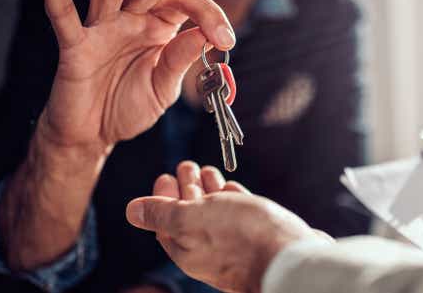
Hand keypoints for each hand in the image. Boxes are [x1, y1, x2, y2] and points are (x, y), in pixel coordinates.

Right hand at [32, 0, 234, 159]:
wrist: (93, 136)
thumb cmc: (126, 106)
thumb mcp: (163, 88)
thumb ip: (179, 61)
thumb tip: (203, 34)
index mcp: (158, 27)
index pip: (185, 5)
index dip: (209, 15)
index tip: (226, 39)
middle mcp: (130, 20)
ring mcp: (101, 28)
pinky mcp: (75, 45)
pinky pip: (61, 12)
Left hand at [125, 161, 326, 292]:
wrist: (290, 258)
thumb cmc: (240, 238)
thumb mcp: (191, 220)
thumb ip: (162, 214)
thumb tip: (131, 211)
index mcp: (186, 248)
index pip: (165, 221)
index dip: (162, 197)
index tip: (164, 175)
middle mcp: (208, 249)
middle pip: (190, 215)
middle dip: (187, 187)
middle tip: (185, 164)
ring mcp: (235, 243)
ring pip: (216, 213)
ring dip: (210, 189)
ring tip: (208, 171)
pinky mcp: (259, 235)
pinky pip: (240, 215)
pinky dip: (232, 198)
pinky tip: (232, 187)